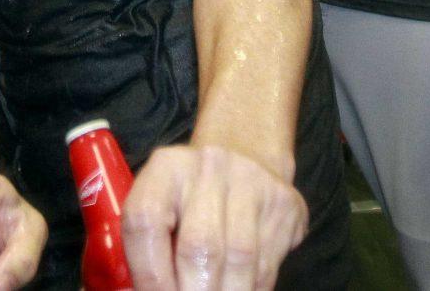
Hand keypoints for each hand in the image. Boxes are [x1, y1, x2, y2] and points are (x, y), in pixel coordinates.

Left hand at [121, 145, 307, 289]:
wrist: (246, 153)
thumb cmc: (191, 194)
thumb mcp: (162, 203)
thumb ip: (147, 246)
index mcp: (165, 167)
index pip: (145, 222)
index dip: (148, 273)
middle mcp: (208, 166)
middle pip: (198, 246)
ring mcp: (251, 181)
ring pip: (239, 258)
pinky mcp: (283, 203)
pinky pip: (267, 263)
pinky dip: (251, 289)